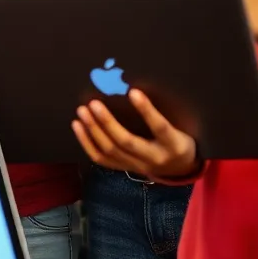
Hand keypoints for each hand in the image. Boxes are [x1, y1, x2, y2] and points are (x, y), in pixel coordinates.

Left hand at [73, 90, 199, 181]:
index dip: (147, 111)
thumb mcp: (180, 128)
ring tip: (82, 111)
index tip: (133, 91)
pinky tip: (77, 126)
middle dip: (108, 123)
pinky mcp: (125, 169)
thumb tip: (135, 88)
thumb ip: (163, 113)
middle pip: (127, 142)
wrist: (179, 170)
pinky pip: (101, 159)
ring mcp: (138, 166)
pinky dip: (86, 142)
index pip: (160, 128)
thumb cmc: (178, 140)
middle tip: (94, 103)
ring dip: (94, 130)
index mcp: (173, 145)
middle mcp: (154, 158)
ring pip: (111, 151)